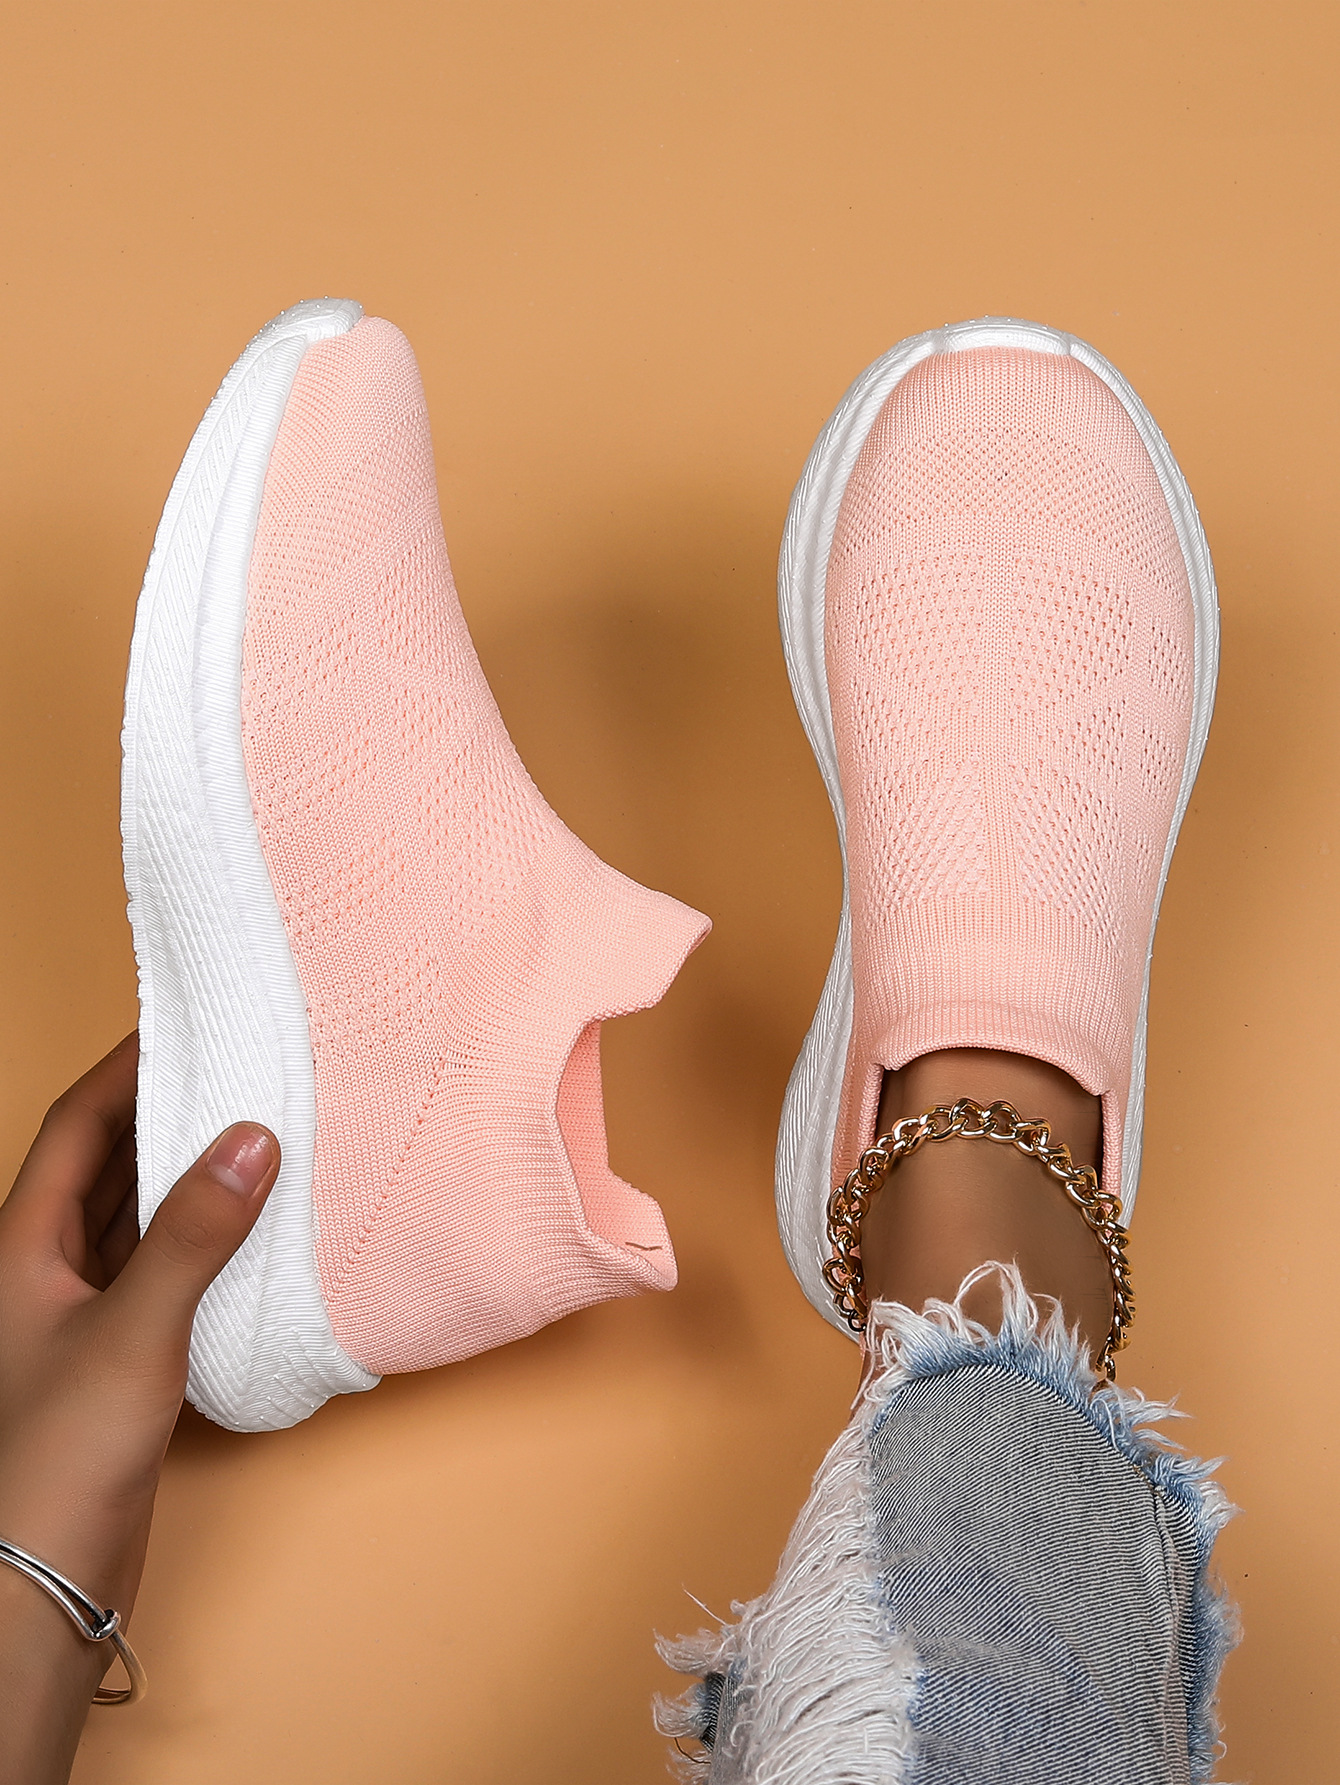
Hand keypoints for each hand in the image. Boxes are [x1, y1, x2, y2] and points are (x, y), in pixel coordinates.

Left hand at [0, 1034, 278, 1783]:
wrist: (40, 1585)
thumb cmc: (59, 1458)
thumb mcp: (133, 1332)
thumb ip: (194, 1235)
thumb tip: (251, 1136)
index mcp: (22, 1247)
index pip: (76, 1127)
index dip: (126, 1069)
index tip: (186, 1024)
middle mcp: (44, 1271)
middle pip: (106, 1164)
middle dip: (167, 1113)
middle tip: (238, 1067)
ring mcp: (77, 1316)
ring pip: (136, 1218)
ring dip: (189, 1177)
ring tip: (257, 1132)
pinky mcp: (115, 1360)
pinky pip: (162, 1272)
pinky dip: (204, 1241)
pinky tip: (253, 1233)